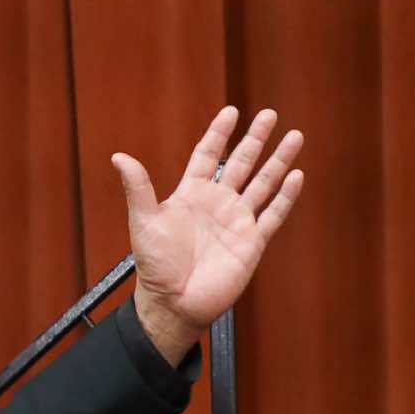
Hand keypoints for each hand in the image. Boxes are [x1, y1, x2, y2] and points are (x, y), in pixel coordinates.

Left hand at [112, 106, 304, 365]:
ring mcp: (237, 221)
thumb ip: (137, 188)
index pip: (207, 155)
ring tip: (295, 136)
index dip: (219, 134)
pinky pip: (272, 214)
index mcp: (191, 194)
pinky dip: (285, 196)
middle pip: (241, 163)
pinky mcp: (252, 242)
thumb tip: (118, 156)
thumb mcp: (144, 221)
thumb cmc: (155, 264)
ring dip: (279, 160)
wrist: (173, 302)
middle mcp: (217, 203)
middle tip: (270, 114)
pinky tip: (296, 176)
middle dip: (255, 139)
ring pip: (263, 183)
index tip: (232, 111)